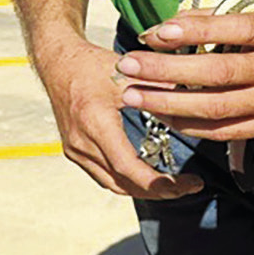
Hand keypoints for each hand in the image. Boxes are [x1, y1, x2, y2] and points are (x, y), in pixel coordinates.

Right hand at [41, 37, 202, 199]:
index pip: (127, 167)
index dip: (158, 183)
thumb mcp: (129, 72)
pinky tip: (148, 177)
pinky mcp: (75, 151)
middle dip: (158, 191)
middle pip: (122, 182)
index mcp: (96, 123)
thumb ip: (161, 86)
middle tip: (189, 187)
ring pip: (112, 184)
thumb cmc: (90, 65)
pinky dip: (127, 181)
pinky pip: (103, 176)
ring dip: (143, 190)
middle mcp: (82, 142)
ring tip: (174, 186)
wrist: (58, 63)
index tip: (185, 185)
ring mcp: (76, 150)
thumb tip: (195, 94)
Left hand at [114, 2, 253, 140]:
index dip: (196, 30)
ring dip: (169, 102)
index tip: (157, 32)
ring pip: (217, 107)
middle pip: (220, 73)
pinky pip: (225, 131)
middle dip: (167, 70)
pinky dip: (190, 125)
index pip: (237, 29)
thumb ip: (216, 18)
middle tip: (128, 66)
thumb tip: (162, 30)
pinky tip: (163, 115)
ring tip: (134, 95)